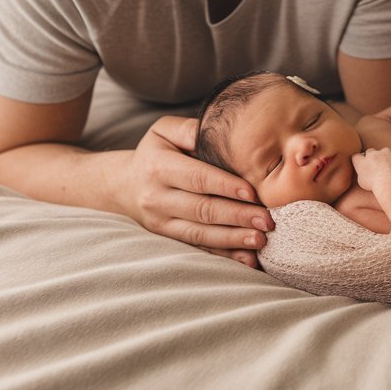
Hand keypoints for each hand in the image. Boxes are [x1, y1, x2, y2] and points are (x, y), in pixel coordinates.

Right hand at [114, 116, 273, 267]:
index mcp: (158, 167)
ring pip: (200, 234)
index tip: (253, 193)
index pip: (197, 178)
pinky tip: (247, 259)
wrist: (123, 185)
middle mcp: (157, 198)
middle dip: (237, 216)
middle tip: (267, 219)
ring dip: (233, 239)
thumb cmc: (155, 152)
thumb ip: (190, 129)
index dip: (225, 186)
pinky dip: (224, 256)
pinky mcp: (168, 238)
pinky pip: (198, 249)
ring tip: (261, 240)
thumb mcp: (164, 131)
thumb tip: (219, 132)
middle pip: (202, 209)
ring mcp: (161, 222)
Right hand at [351, 147, 390, 190]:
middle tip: (376, 166)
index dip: (359, 160)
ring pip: (382, 152)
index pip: (356, 156)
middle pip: (369, 152)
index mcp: (360, 162)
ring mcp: (382, 152)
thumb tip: (364, 170)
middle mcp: (370, 155)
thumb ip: (362, 173)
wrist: (390, 183)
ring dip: (383, 157)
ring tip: (387, 168)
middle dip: (372, 157)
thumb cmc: (375, 185)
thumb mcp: (362, 182)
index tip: (363, 165)